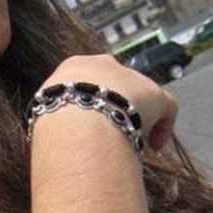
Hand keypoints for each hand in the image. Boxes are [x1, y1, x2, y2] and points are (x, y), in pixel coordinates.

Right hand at [40, 54, 177, 150]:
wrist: (76, 124)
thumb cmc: (53, 128)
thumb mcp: (45, 116)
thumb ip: (56, 120)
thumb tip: (54, 144)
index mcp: (72, 68)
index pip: (85, 82)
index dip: (91, 104)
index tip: (90, 125)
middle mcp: (103, 64)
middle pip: (115, 85)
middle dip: (115, 106)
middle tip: (111, 132)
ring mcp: (130, 77)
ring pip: (139, 96)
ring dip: (135, 118)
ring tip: (129, 144)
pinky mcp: (154, 93)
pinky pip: (166, 107)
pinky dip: (162, 127)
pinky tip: (154, 148)